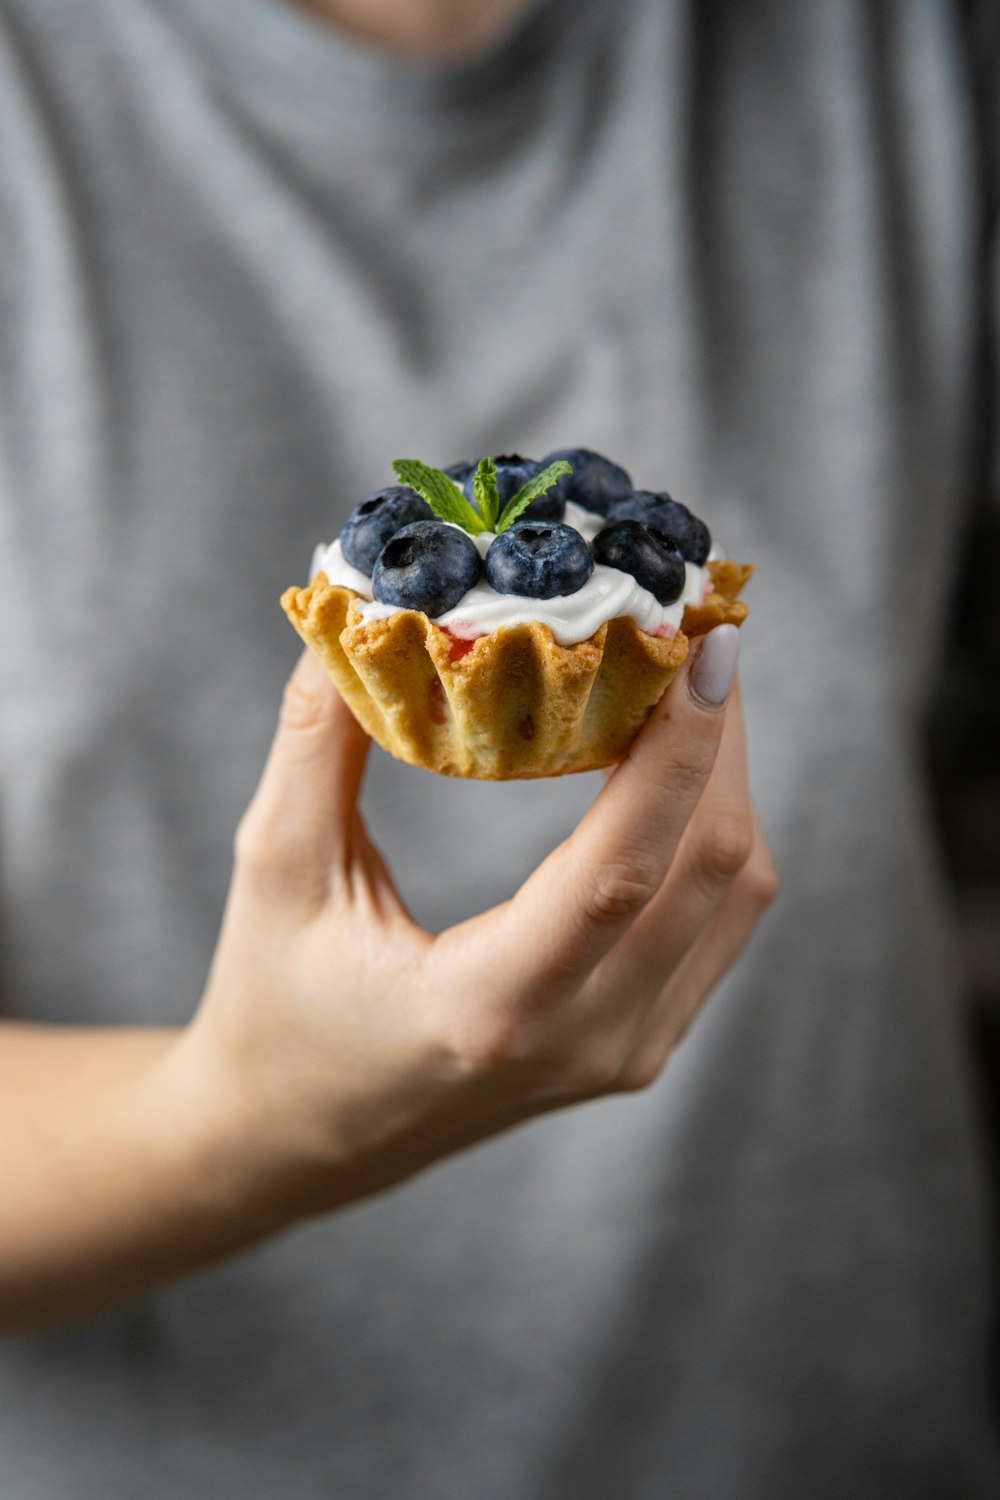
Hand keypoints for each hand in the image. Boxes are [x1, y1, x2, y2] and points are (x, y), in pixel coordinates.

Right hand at [174, 626, 776, 1223]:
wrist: (294, 1140)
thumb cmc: (272, 1009)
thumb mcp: (277, 872)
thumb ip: (318, 740)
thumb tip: (358, 605)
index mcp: (486, 1010)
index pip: (622, 869)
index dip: (680, 749)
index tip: (704, 641)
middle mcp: (582, 1043)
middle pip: (710, 870)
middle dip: (723, 738)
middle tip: (703, 627)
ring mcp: (624, 1056)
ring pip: (735, 898)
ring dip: (727, 782)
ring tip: (697, 683)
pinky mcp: (638, 1049)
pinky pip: (719, 927)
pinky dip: (715, 835)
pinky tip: (681, 770)